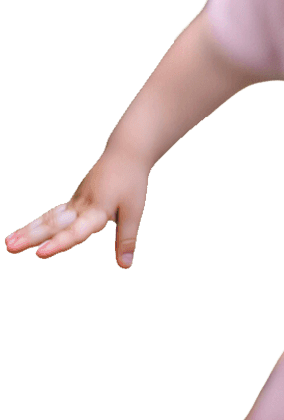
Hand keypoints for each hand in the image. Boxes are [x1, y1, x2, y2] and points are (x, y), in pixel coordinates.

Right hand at [4, 148, 150, 268]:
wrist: (125, 153)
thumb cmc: (132, 182)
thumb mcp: (134, 210)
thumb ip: (127, 238)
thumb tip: (125, 267)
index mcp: (96, 210)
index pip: (76, 231)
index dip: (59, 243)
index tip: (40, 254)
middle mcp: (81, 206)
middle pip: (54, 224)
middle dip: (31, 237)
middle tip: (9, 248)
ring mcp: (74, 202)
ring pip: (48, 218)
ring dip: (27, 231)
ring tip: (7, 244)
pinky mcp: (73, 200)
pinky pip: (51, 214)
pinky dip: (35, 224)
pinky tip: (19, 234)